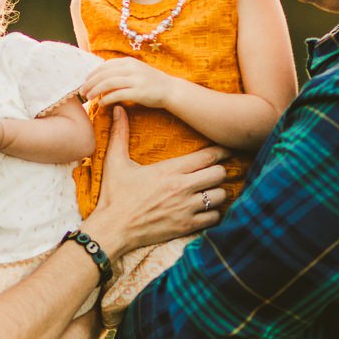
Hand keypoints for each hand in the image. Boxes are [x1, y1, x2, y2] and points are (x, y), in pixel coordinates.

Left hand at [82, 57, 176, 109]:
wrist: (171, 89)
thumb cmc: (151, 82)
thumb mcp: (136, 71)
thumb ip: (121, 71)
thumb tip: (102, 77)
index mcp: (129, 61)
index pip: (105, 65)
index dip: (93, 73)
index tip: (85, 81)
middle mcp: (131, 68)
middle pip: (104, 74)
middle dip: (90, 83)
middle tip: (82, 91)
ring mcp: (135, 80)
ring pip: (108, 83)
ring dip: (96, 90)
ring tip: (89, 97)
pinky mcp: (139, 92)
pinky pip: (118, 94)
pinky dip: (107, 99)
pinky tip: (101, 103)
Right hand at [86, 109, 227, 253]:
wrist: (112, 228)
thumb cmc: (114, 195)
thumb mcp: (114, 162)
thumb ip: (119, 134)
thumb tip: (117, 109)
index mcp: (169, 169)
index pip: (207, 156)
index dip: (221, 151)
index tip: (225, 150)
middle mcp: (182, 187)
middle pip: (219, 174)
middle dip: (219, 171)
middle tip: (214, 171)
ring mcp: (186, 208)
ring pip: (220, 196)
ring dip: (217, 192)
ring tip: (210, 191)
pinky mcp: (186, 226)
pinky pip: (214, 217)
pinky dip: (213, 213)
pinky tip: (205, 210)